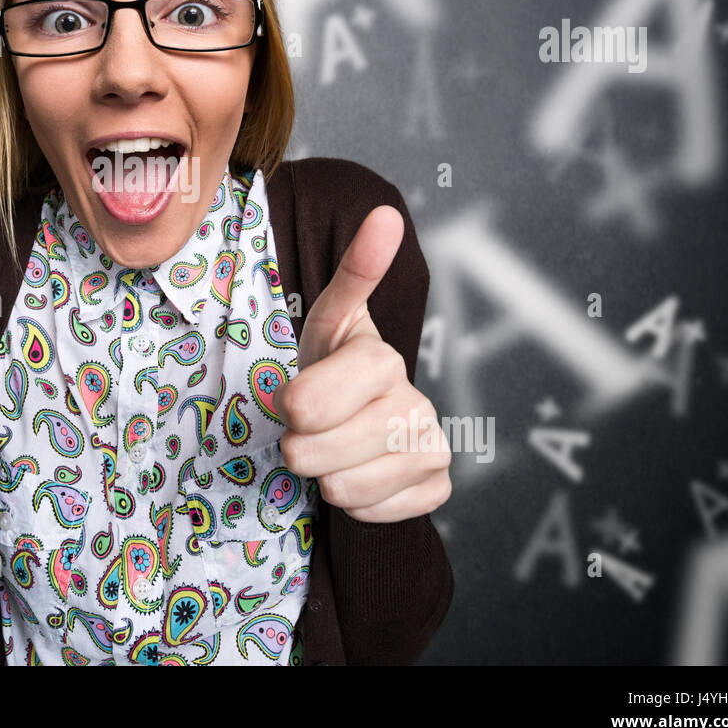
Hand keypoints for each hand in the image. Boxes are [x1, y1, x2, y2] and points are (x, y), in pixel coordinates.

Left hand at [275, 205, 451, 522]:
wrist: (354, 419)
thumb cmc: (330, 365)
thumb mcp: (326, 320)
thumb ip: (353, 273)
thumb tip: (387, 214)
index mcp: (383, 359)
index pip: (310, 402)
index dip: (293, 406)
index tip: (292, 400)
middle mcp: (416, 403)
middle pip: (324, 452)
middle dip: (299, 447)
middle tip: (305, 430)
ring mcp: (432, 447)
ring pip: (346, 488)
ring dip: (324, 475)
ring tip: (331, 449)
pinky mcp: (435, 488)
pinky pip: (372, 514)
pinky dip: (353, 503)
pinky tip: (359, 473)